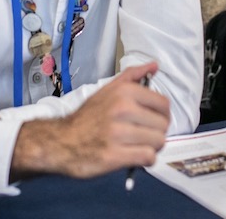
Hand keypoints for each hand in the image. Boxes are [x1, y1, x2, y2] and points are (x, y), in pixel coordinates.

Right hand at [9, 61, 169, 181]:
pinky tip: (137, 156)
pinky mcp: (114, 155)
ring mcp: (118, 133)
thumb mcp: (107, 89)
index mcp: (124, 92)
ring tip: (140, 145)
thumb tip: (154, 65)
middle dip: (157, 132)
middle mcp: (122, 109)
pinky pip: (148, 157)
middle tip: (144, 135)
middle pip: (163, 124)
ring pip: (158, 141)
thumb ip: (133, 76)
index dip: (162, 114)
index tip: (153, 119)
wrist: (61, 141)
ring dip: (152, 146)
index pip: (163, 104)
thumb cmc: (87, 117)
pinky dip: (146, 159)